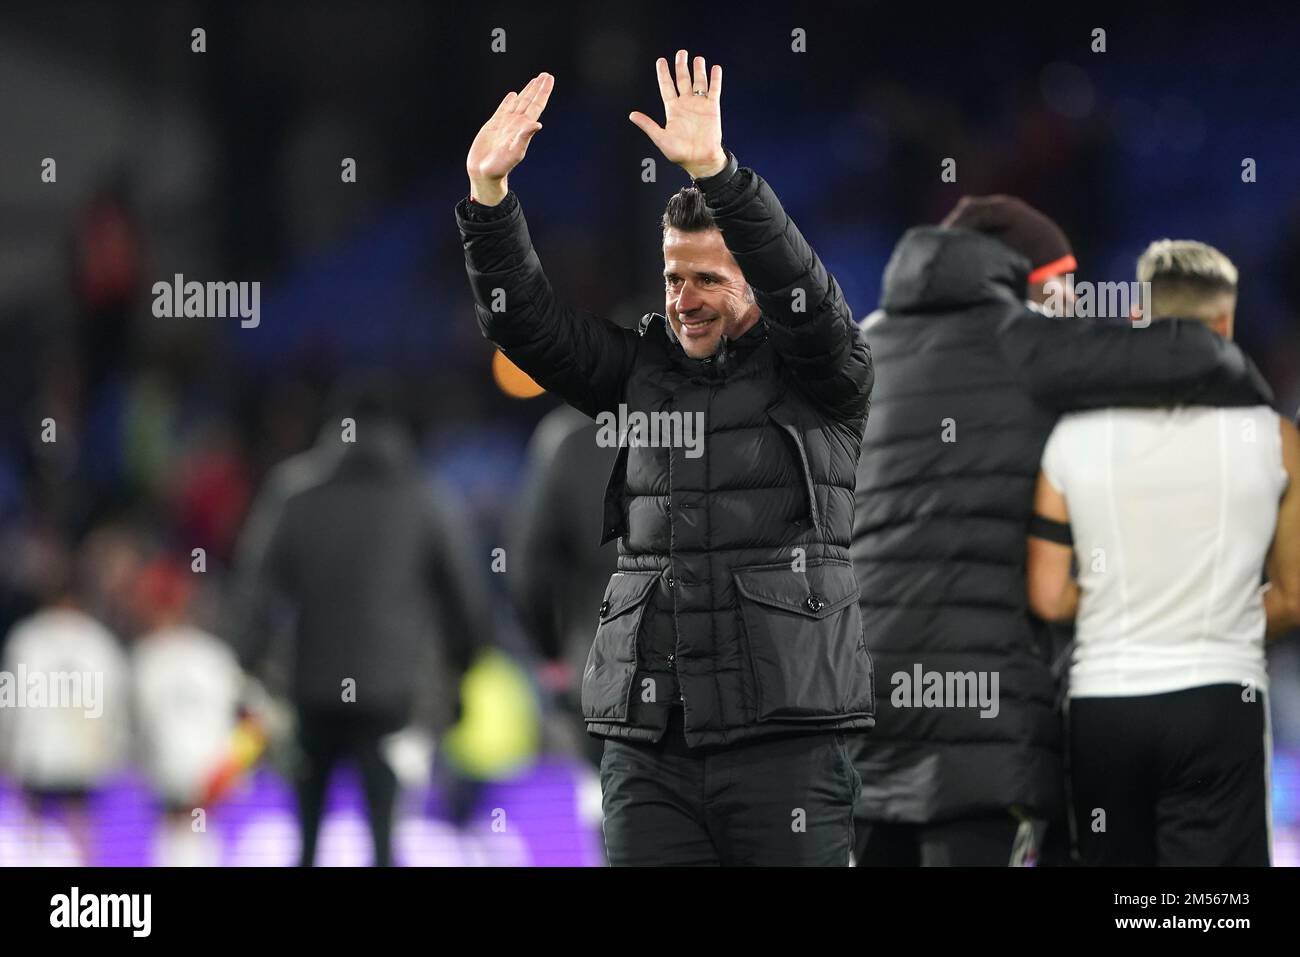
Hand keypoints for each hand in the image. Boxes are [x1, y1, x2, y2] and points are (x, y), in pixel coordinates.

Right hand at [466, 72, 554, 204]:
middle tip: (546, 75)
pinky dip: (509, 100)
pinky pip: (504, 109)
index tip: (548, 79)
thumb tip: (537, 124)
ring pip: (519, 102)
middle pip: (530, 101)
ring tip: (534, 80)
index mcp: (523, 128)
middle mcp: (516, 123)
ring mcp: (506, 124)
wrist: (484, 173)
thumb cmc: (500, 167)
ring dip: (527, 91)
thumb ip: (525, 137)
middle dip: (538, 88)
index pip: (536, 105)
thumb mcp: (514, 152)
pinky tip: (513, 94)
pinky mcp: (494, 125)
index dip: (543, 92)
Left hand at [628, 50, 726, 179]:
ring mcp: (699, 105)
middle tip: (681, 53)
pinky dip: (715, 79)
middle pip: (683, 80)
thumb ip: (648, 125)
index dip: (664, 74)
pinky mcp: (712, 108)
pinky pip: (714, 90)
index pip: (667, 86)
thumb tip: (632, 115)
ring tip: (697, 58)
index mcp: (672, 109)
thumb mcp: (661, 138)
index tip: (661, 61)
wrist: (700, 160)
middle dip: (681, 66)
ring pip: (698, 82)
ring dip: (698, 70)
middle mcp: (686, 104)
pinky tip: (715, 68)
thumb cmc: (680, 153)